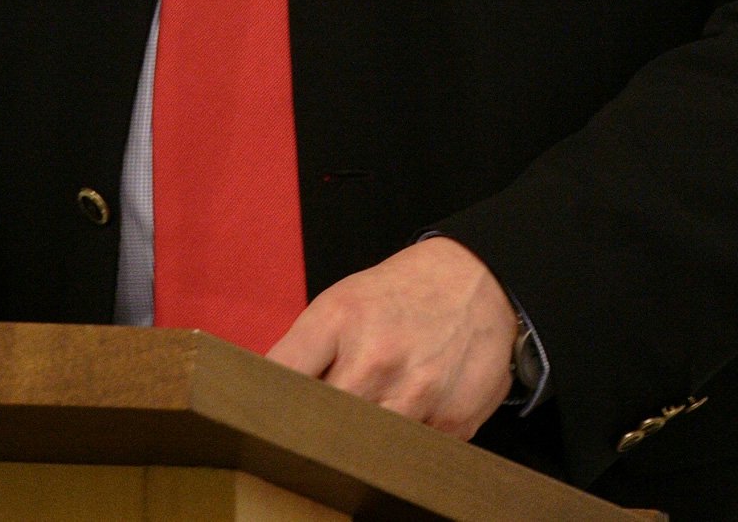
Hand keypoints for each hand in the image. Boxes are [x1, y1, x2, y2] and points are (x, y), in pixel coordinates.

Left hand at [266, 236, 515, 437]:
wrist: (478, 281)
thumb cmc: (401, 294)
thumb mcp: (344, 301)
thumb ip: (306, 350)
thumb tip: (266, 400)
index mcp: (339, 319)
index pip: (281, 376)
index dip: (263, 403)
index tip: (259, 417)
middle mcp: (376, 357)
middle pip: (320, 424)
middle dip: (313, 430)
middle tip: (314, 430)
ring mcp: (416, 393)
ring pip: (365, 450)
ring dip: (360, 444)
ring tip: (364, 424)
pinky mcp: (451, 423)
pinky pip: (410, 456)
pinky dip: (402, 448)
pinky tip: (408, 419)